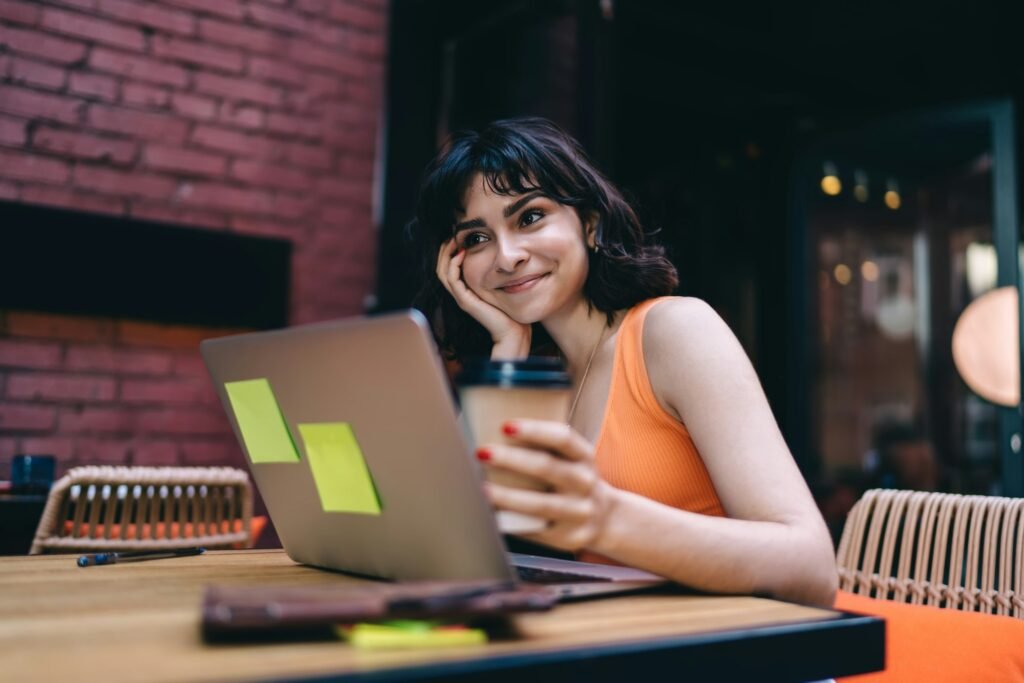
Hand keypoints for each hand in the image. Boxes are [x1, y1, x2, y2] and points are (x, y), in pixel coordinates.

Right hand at [436, 239, 530, 358]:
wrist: (515, 331)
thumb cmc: (512, 309)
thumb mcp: (503, 285)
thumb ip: (498, 272)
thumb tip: (506, 255)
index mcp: (467, 289)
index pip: (449, 266)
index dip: (451, 250)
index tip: (459, 235)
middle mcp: (461, 293)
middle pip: (441, 267)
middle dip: (445, 248)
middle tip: (453, 233)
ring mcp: (461, 297)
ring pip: (443, 272)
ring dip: (446, 254)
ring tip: (455, 240)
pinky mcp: (465, 301)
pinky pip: (452, 280)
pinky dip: (453, 265)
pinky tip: (462, 253)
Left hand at [479, 419, 618, 551]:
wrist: (605, 519)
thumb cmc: (572, 481)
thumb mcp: (571, 460)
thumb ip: (544, 449)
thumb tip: (491, 435)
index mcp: (584, 457)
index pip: (563, 438)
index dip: (534, 431)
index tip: (505, 426)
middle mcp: (585, 483)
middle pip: (547, 467)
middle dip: (511, 459)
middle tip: (482, 452)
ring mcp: (579, 512)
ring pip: (540, 504)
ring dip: (508, 496)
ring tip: (482, 489)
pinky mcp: (569, 537)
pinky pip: (537, 530)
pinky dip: (513, 522)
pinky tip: (493, 516)